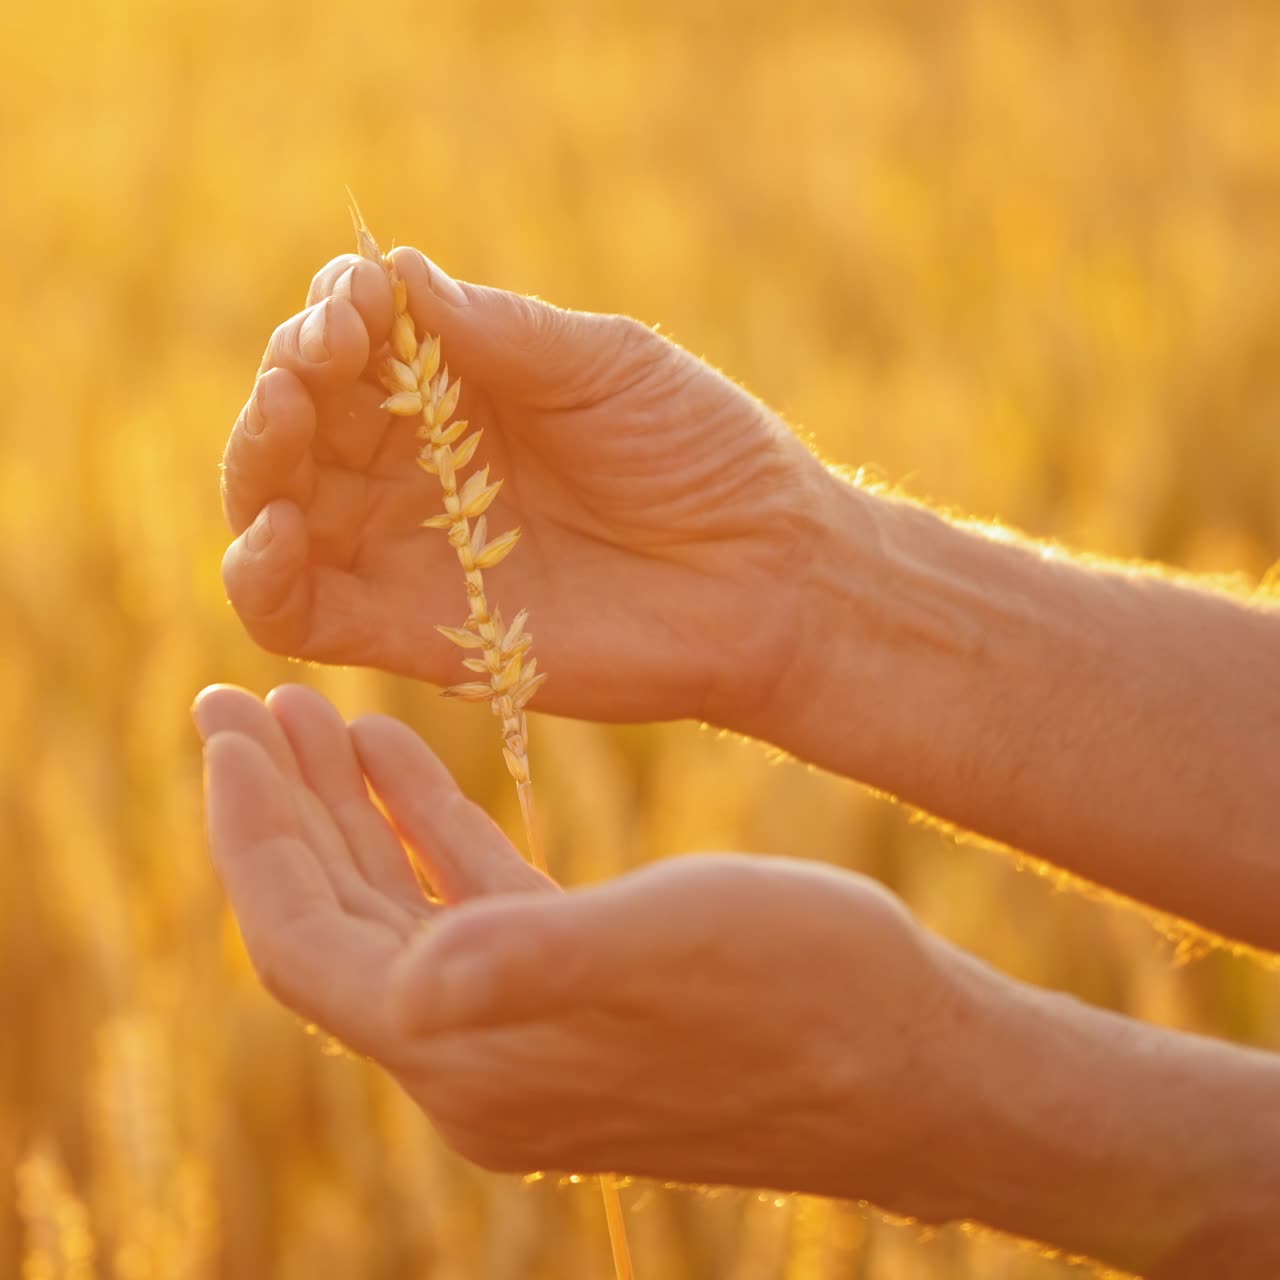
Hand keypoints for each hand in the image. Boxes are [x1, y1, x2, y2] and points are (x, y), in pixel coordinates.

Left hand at [194, 683, 966, 1210]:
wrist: (920, 1063)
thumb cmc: (816, 995)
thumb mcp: (678, 951)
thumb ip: (536, 965)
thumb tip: (411, 985)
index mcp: (473, 1056)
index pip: (303, 942)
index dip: (250, 835)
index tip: (223, 725)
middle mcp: (474, 1058)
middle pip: (328, 922)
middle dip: (276, 812)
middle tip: (235, 701)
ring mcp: (519, 1027)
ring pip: (388, 906)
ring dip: (341, 812)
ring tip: (305, 714)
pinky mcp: (569, 989)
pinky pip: (460, 900)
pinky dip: (420, 825)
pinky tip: (397, 752)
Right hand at [220, 252, 828, 726]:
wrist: (766, 575)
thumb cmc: (702, 453)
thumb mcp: (605, 365)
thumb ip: (497, 331)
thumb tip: (388, 271)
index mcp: (463, 394)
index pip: (353, 346)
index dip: (333, 316)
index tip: (353, 305)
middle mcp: (420, 472)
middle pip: (300, 424)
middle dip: (287, 382)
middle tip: (311, 364)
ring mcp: (411, 553)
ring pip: (279, 508)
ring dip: (256, 460)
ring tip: (286, 418)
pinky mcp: (413, 634)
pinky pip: (299, 612)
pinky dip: (258, 577)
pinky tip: (273, 532)